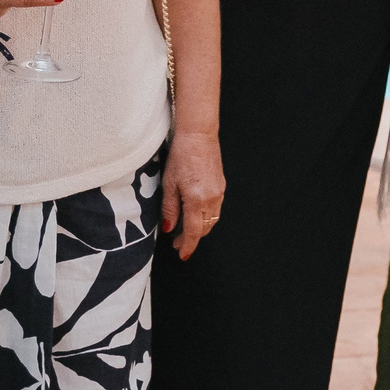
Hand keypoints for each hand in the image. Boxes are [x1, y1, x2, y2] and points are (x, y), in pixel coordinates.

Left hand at [162, 129, 224, 257]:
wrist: (199, 136)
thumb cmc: (181, 155)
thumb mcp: (169, 183)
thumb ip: (169, 208)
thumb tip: (168, 228)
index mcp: (196, 200)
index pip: (193, 232)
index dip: (187, 245)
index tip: (182, 254)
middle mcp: (211, 199)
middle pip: (204, 229)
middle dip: (192, 239)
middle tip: (177, 243)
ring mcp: (219, 193)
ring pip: (211, 220)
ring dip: (200, 229)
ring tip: (185, 230)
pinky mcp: (221, 187)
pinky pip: (215, 209)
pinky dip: (206, 217)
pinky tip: (196, 214)